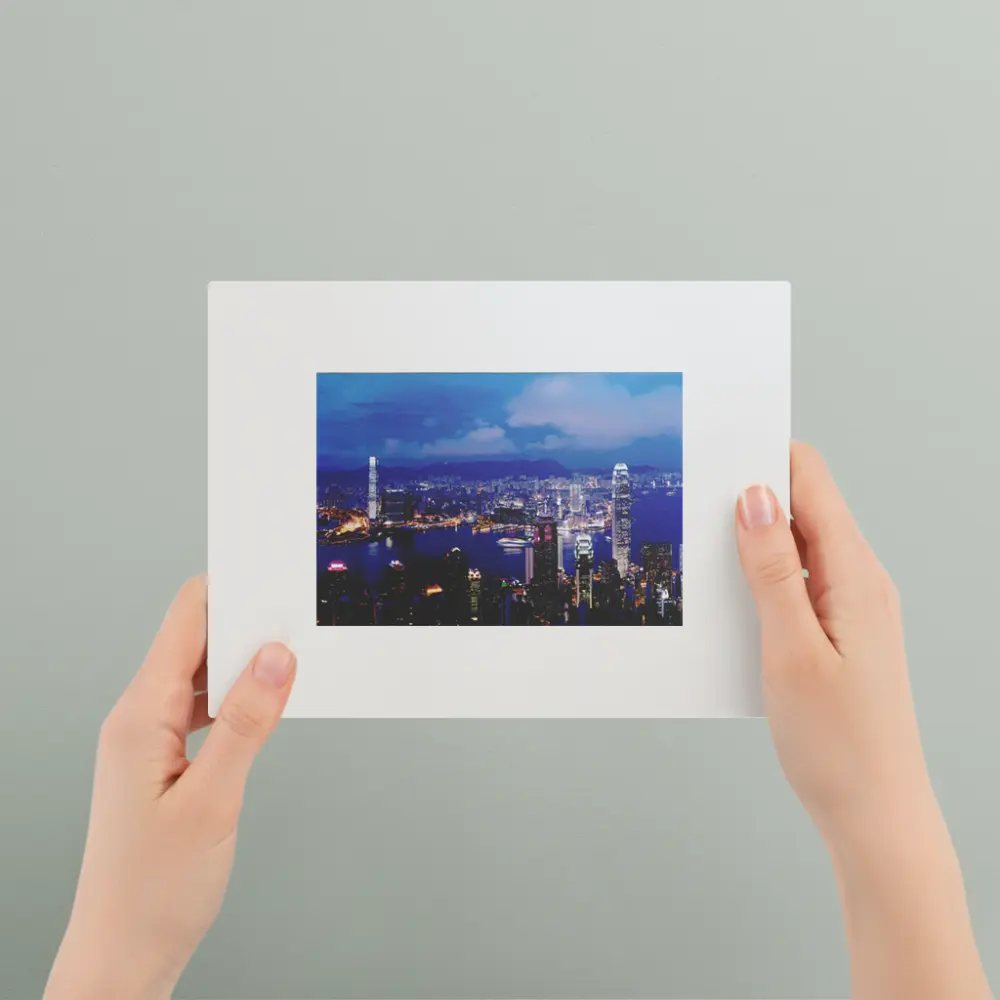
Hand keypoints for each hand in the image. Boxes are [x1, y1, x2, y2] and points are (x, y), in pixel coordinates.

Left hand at [44, 576, 296, 999]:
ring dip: (245, 664)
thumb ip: (247, 723)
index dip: (231, 592)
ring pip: (202, 672)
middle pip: (195, 639)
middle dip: (247, 625)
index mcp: (138, 717)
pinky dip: (237, 698)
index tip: (276, 582)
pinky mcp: (164, 756)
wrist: (124, 951)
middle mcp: (138, 717)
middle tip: (299, 625)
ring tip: (291, 664)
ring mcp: (149, 737)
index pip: (185, 621)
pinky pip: (202, 705)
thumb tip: (276, 657)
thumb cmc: (154, 888)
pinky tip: (266, 707)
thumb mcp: (213, 801)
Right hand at [736, 442, 990, 999]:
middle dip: (749, 498)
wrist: (874, 814)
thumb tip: (754, 496)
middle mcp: (860, 581)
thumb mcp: (790, 650)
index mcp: (856, 576)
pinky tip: (731, 602)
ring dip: (753, 544)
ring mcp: (852, 607)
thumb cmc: (838, 744)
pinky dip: (763, 579)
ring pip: (797, 546)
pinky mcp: (838, 632)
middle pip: (804, 508)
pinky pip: (799, 583)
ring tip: (705, 558)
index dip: (764, 459)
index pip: (812, 482)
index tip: (715, 455)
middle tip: (693, 508)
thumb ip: (773, 569)